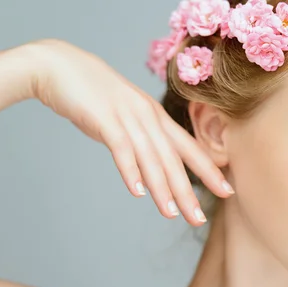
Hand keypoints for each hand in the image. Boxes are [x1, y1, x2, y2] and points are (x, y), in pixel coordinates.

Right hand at [28, 39, 232, 224]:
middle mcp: (148, 117)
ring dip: (162, 188)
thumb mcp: (126, 117)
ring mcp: (128, 117)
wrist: (59, 66)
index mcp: (157, 117)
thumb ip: (141, 139)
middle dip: (189, 191)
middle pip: (174, 160)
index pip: (190, 148)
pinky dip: (130, 171)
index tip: (228, 191)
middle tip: (199, 219)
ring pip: (151, 158)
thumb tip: (150, 169)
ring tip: (172, 214)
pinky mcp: (104, 119)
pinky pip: (121, 148)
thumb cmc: (94, 95)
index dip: (210, 171)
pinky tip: (138, 192)